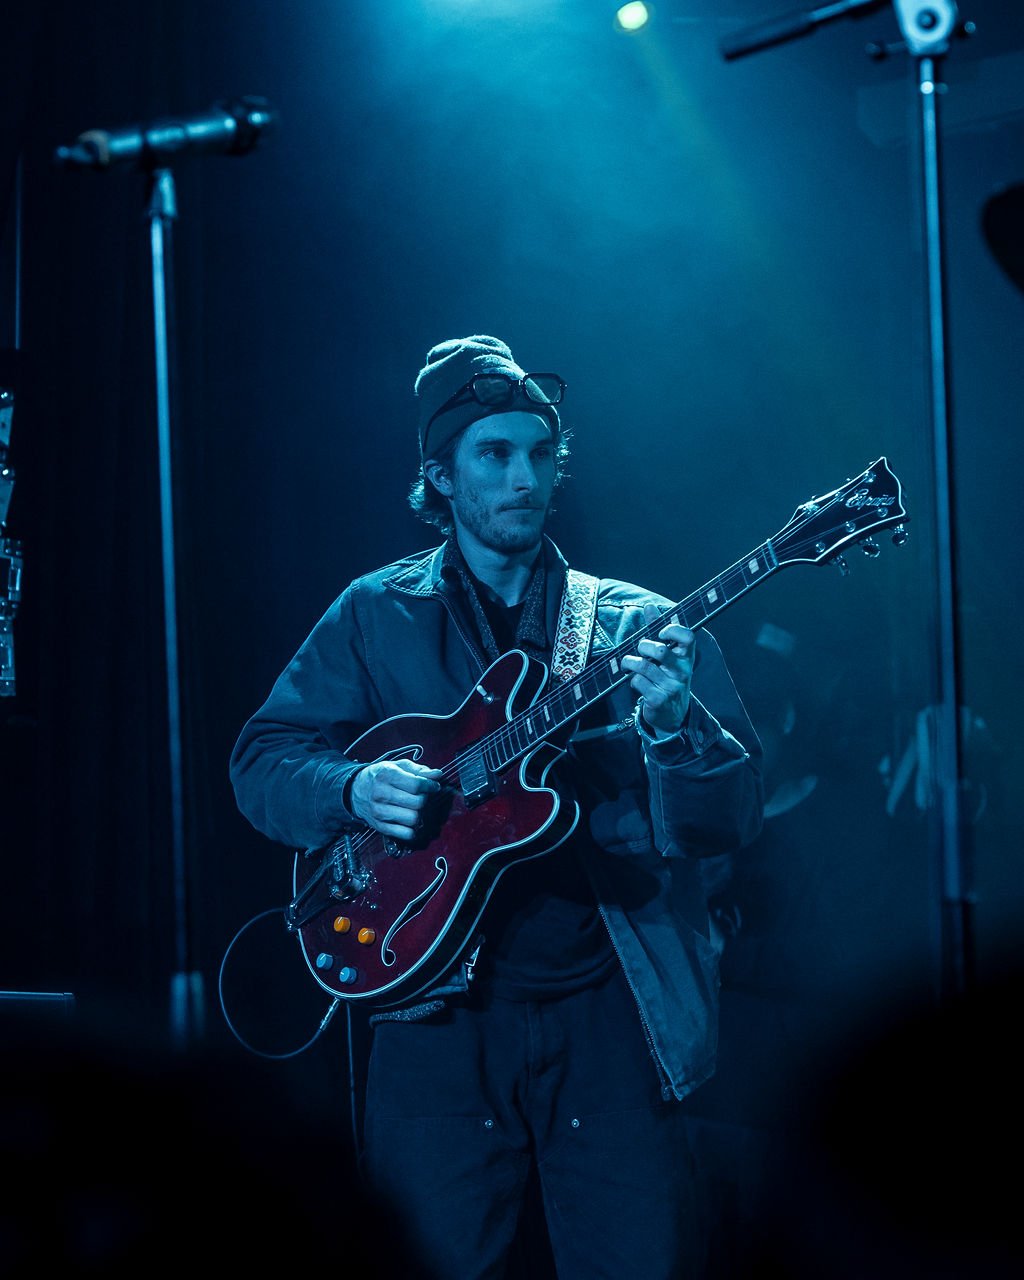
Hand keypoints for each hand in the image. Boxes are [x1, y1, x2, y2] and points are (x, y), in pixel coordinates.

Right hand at [349, 757, 442, 840]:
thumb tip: (437, 775)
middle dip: (424, 799)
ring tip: (414, 808)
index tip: (433, 786)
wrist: (355, 790)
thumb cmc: (380, 776)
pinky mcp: (379, 826)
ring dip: (419, 814)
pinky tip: (409, 821)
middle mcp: (381, 793)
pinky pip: (405, 833)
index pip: (417, 785)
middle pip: (417, 803)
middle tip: (422, 796)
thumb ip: (419, 770)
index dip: (430, 786)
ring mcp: (379, 811)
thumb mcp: (398, 766)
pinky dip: (412, 829)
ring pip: (413, 819)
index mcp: (386, 775)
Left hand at [621, 604, 694, 736]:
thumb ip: (657, 630)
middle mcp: (682, 672)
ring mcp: (671, 687)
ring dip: (630, 663)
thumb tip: (649, 605)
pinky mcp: (658, 700)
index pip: (688, 637)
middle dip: (643, 646)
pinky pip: (637, 681)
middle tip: (640, 650)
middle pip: (660, 650)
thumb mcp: (668, 656)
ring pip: (643, 666)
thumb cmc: (667, 677)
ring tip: (629, 664)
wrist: (672, 715)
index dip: (673, 630)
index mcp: (686, 658)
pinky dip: (631, 680)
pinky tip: (637, 683)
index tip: (661, 633)